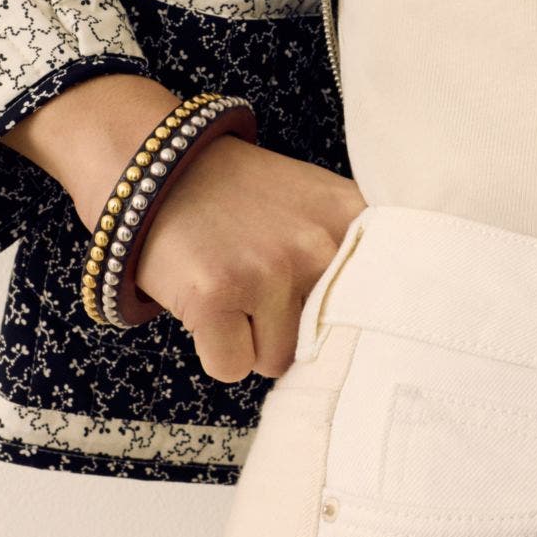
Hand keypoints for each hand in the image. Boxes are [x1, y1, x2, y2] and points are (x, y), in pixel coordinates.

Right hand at [132, 139, 365, 382]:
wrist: (159, 169)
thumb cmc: (240, 200)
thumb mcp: (314, 206)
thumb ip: (349, 259)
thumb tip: (366, 343)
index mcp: (351, 220)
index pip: (377, 306)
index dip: (346, 321)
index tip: (331, 319)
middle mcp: (319, 245)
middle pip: (324, 341)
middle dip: (291, 327)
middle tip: (259, 285)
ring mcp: (269, 270)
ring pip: (277, 359)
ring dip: (251, 339)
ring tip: (230, 287)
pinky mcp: (217, 295)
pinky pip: (231, 367)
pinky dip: (215, 349)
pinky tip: (206, 303)